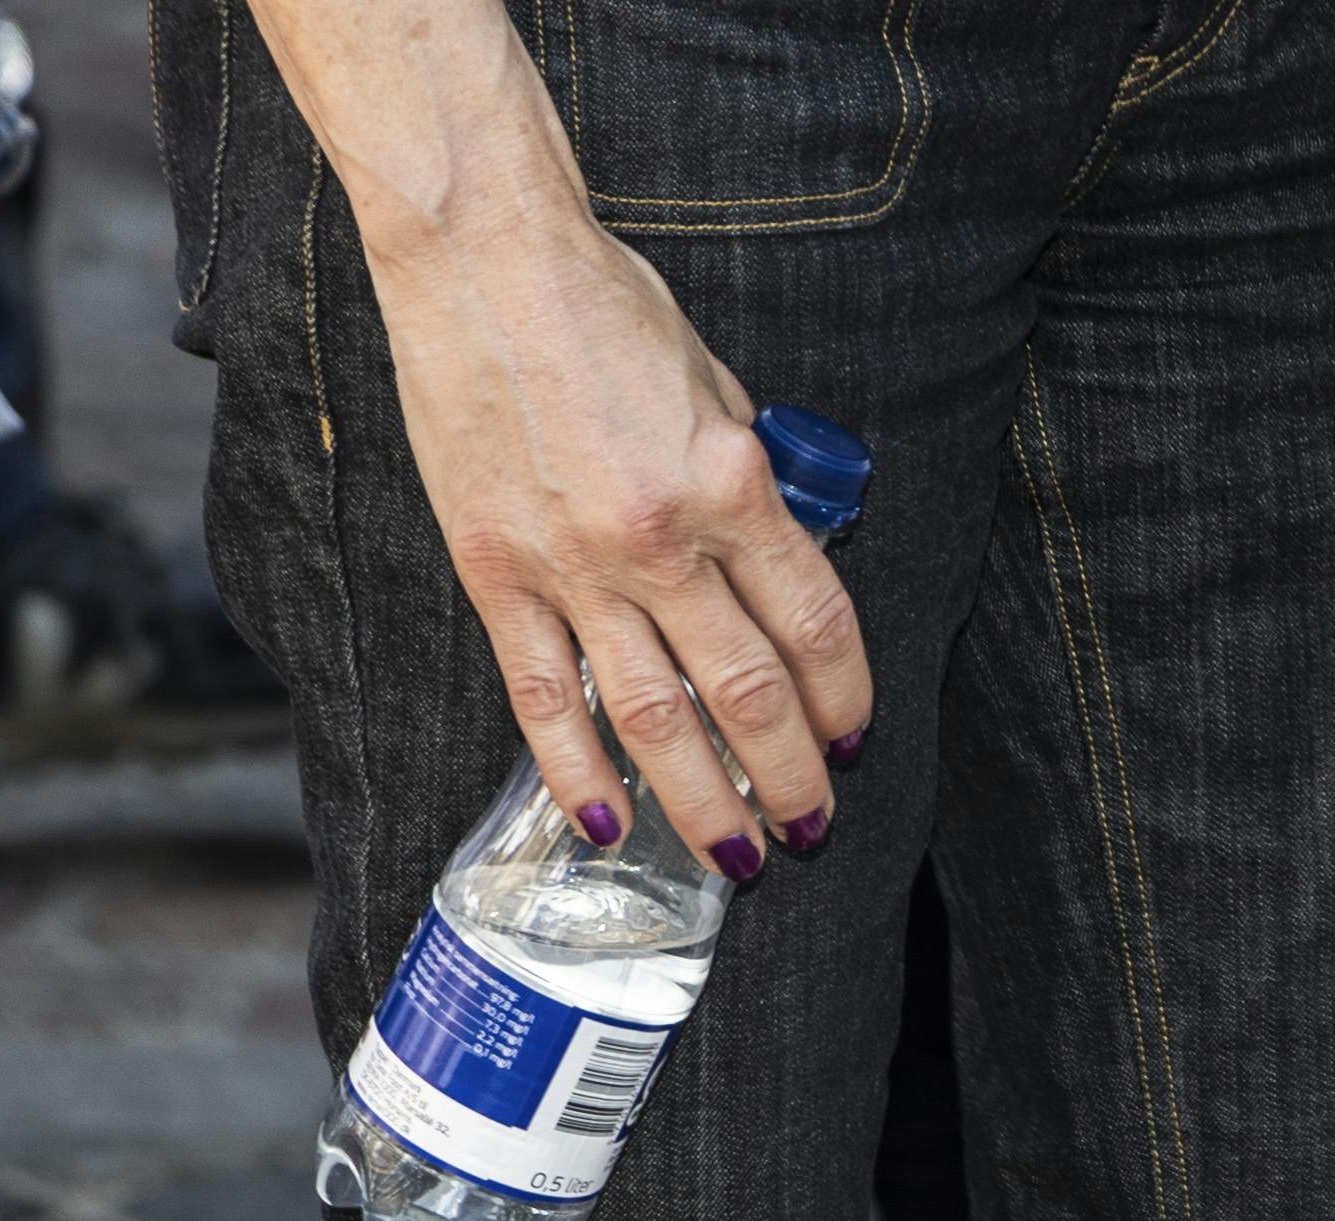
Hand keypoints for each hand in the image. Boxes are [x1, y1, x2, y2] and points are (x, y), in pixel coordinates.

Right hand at [363, 196, 863, 869]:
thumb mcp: (720, 389)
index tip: (852, 742)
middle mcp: (661, 539)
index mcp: (733, 485)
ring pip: (655, 716)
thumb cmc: (605, 306)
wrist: (481, 252)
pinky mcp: (494, 568)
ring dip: (705, 799)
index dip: (844, 700)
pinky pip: (541, 694)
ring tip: (739, 854)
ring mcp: (573, 561)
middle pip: (749, 694)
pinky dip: (577, 767)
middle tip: (813, 825)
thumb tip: (775, 564)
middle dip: (792, 777)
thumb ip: (750, 483)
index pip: (816, 627)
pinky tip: (609, 822)